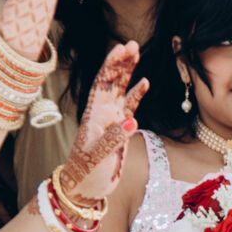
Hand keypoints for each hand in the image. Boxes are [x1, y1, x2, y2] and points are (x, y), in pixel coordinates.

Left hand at [58, 43, 144, 202]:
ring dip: (128, 72)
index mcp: (94, 115)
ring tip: (136, 53)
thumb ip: (114, 138)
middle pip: (112, 81)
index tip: (120, 48)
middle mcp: (102, 113)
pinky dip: (137, 94)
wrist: (86, 188)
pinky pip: (130, 107)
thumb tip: (132, 120)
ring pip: (121, 90)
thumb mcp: (98, 156)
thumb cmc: (87, 172)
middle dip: (121, 62)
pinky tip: (145, 83)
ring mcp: (111, 120)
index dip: (111, 65)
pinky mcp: (120, 129)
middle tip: (133, 43)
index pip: (102, 84)